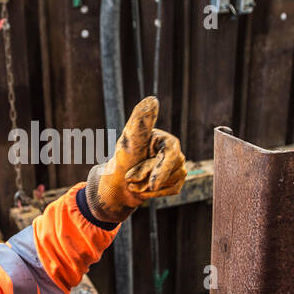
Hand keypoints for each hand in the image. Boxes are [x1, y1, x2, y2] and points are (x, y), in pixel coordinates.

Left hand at [85, 96, 185, 223]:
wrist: (115, 187)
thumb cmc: (121, 162)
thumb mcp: (128, 142)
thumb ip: (140, 122)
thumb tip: (151, 99)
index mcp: (164, 138)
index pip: (171, 153)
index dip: (160, 169)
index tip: (152, 184)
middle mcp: (174, 150)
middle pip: (170, 169)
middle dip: (147, 178)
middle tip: (129, 178)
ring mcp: (177, 166)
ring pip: (172, 181)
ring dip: (149, 186)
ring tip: (135, 181)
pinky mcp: (176, 181)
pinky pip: (172, 190)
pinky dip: (154, 194)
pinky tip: (143, 189)